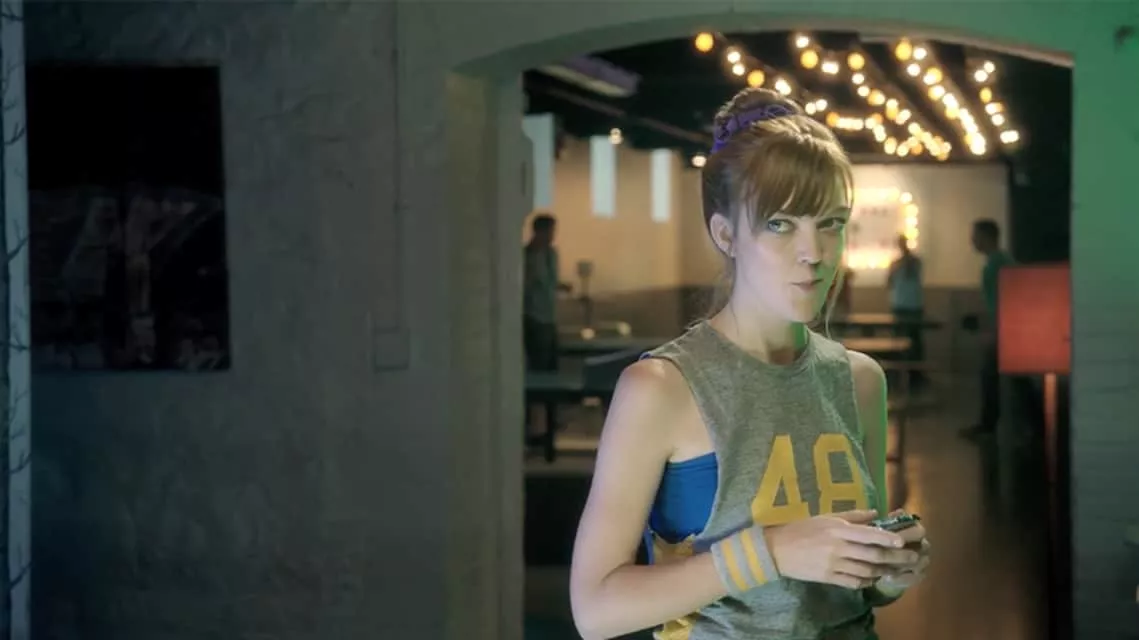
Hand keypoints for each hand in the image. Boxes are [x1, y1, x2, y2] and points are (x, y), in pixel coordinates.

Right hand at [765, 510, 920, 589]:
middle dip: (894, 557)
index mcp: (837, 529)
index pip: (868, 534)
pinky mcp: (828, 578)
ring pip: (866, 570)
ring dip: (883, 571)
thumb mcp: (825, 517)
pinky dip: (867, 581)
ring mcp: (833, 564)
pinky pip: (853, 582)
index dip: (887, 538)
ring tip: (896, 569)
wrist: (776, 549)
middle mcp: (838, 547)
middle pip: (872, 554)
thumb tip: (875, 513)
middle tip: (911, 558)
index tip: (902, 541)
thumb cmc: (801, 529)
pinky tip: (873, 578)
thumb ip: (852, 516)